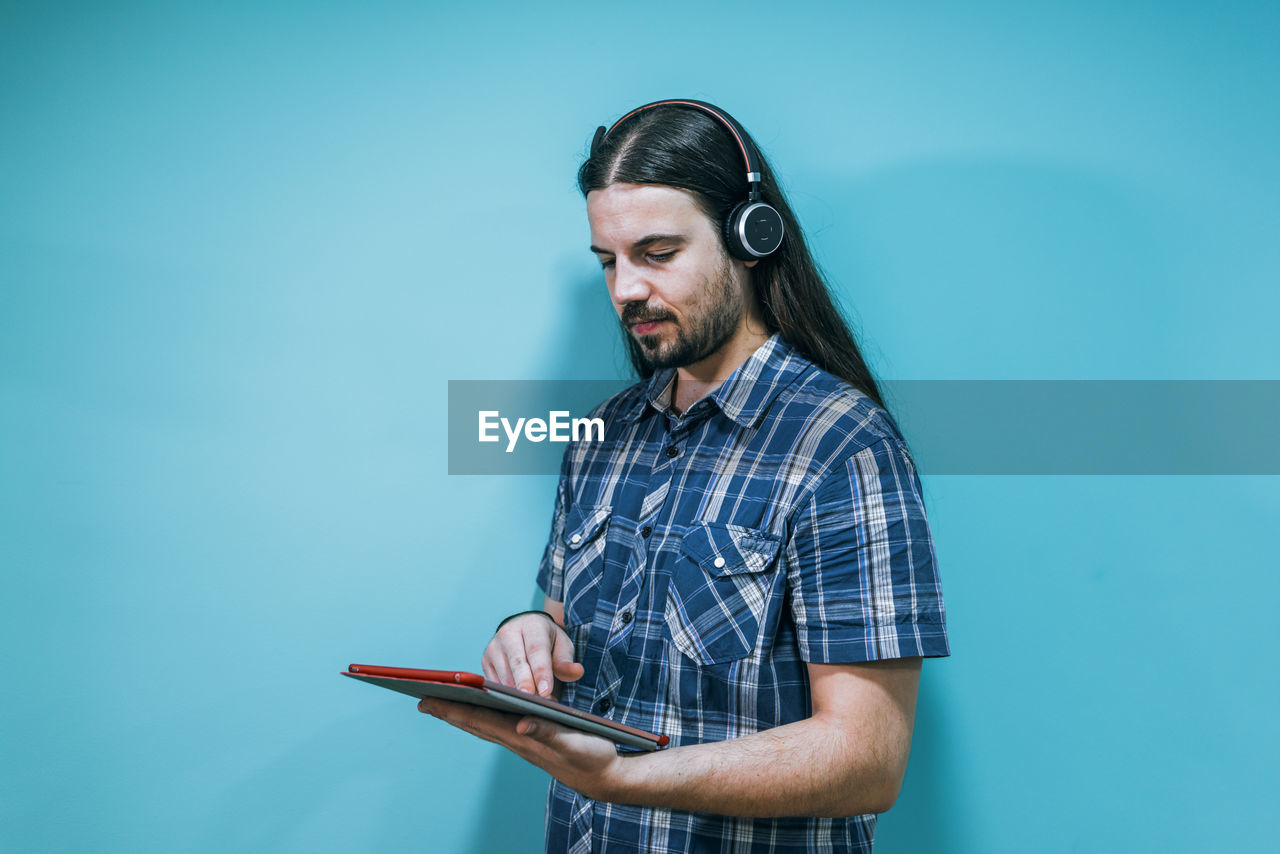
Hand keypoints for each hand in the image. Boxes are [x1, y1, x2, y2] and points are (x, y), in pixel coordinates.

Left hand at [417, 698, 625, 800]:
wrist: (605, 776)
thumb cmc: (591, 756)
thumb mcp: (571, 741)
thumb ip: (546, 731)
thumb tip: (520, 723)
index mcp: (521, 737)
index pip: (479, 719)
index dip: (452, 709)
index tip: (427, 700)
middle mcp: (517, 739)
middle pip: (474, 723)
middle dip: (448, 711)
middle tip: (422, 700)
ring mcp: (522, 741)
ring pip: (484, 725)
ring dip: (461, 715)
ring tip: (442, 704)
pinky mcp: (531, 740)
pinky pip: (498, 727)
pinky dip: (481, 718)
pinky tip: (480, 713)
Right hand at [482, 612, 584, 697]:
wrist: (525, 630)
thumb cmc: (547, 641)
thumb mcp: (562, 646)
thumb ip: (567, 661)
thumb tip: (577, 672)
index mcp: (531, 625)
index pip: (537, 650)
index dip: (541, 672)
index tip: (546, 691)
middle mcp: (508, 633)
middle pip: (517, 663)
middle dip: (525, 684)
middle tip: (534, 702)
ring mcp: (493, 647)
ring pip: (505, 676)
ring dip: (518, 693)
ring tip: (535, 705)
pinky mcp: (485, 661)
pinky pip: (495, 683)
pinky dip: (506, 695)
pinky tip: (519, 702)